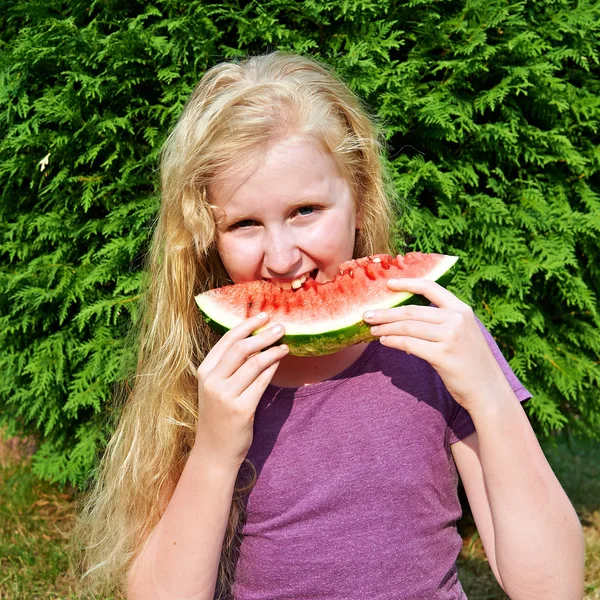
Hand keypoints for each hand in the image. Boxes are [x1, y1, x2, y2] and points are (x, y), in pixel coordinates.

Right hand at [195, 312, 287, 470]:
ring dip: (272, 351)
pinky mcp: (241, 409)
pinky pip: (262, 382)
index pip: (227, 340)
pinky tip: (280, 361)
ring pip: (254, 364)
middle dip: (263, 334)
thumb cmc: (218, 416)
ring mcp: (226, 395)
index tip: (263, 316)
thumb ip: (229, 366)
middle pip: (241, 348)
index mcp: (205, 371)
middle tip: (280, 327)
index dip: (247, 325)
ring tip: (285, 344)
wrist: (214, 451)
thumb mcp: (216, 388)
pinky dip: (273, 368)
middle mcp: (212, 381)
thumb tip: (256, 341)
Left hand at [363, 279, 509, 413]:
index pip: (431, 288)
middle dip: (386, 312)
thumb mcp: (462, 334)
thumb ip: (440, 323)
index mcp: (462, 309)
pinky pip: (410, 344)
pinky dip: (394, 342)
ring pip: (408, 327)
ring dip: (386, 328)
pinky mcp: (443, 355)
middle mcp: (457, 319)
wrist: (488, 390)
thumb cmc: (471, 363)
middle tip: (367, 314)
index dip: (407, 283)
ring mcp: (451, 337)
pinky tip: (384, 342)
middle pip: (412, 310)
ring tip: (372, 329)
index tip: (388, 284)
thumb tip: (403, 322)